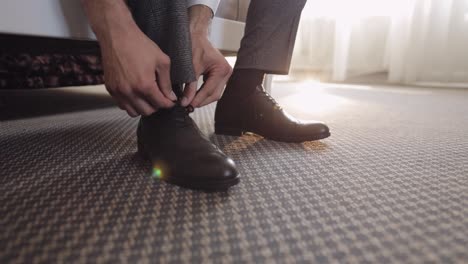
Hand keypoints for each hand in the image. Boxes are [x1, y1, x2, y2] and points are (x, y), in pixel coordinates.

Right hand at [81, 0, 175, 116]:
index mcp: (144, 85)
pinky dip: (130, 103)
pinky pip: (122, 105)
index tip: (171, 101)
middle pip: (147, 111)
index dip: (169, 103)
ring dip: (142, 107)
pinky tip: (136, 94)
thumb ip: (167, 82)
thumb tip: (170, 96)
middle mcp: (130, 91)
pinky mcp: (110, 88)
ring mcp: (118, 91)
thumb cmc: (139, 44)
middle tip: (160, 98)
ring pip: (133, 112)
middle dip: (156, 106)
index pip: (160, 104)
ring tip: (147, 97)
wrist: (117, 35)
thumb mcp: (161, 61)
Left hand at [182, 6, 232, 107]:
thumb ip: (189, 86)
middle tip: (188, 106)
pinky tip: (194, 96)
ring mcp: (224, 75)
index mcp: (222, 69)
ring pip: (214, 93)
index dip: (198, 99)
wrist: (196, 34)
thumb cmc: (195, 45)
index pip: (209, 90)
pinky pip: (213, 88)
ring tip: (190, 103)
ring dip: (203, 99)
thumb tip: (186, 101)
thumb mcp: (191, 67)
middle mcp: (226, 73)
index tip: (187, 105)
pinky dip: (204, 93)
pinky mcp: (219, 75)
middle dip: (201, 101)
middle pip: (214, 95)